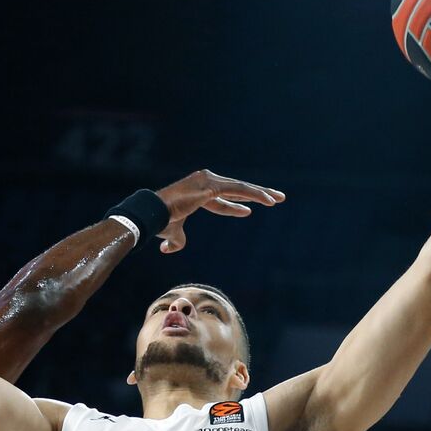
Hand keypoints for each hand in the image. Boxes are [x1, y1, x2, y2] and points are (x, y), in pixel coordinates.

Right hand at [153, 169, 284, 253]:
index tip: (248, 212)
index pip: (219, 198)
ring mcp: (207, 181)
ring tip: (279, 199)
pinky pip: (238, 190)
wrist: (151, 214)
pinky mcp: (211, 186)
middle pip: (235, 188)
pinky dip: (255, 195)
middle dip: (256, 193)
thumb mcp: (172, 233)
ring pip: (240, 187)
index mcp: (196, 192)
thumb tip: (168, 249)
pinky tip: (270, 200)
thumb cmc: (159, 223)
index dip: (232, 206)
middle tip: (276, 197)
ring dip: (261, 193)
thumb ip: (176, 240)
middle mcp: (203, 181)